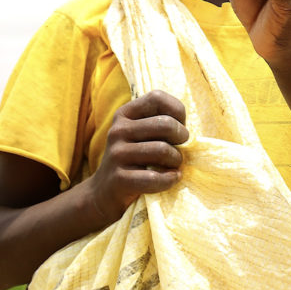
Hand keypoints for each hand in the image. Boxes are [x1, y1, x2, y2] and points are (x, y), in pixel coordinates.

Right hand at [87, 90, 189, 222]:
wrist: (104, 192)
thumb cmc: (134, 158)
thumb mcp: (140, 133)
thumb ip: (159, 122)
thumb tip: (186, 127)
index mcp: (124, 114)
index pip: (157, 97)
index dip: (177, 110)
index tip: (179, 125)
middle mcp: (118, 130)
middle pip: (166, 124)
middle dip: (182, 137)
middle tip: (180, 148)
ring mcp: (117, 154)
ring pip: (163, 150)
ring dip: (177, 161)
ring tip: (174, 165)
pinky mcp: (119, 178)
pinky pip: (154, 177)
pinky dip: (169, 180)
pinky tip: (171, 179)